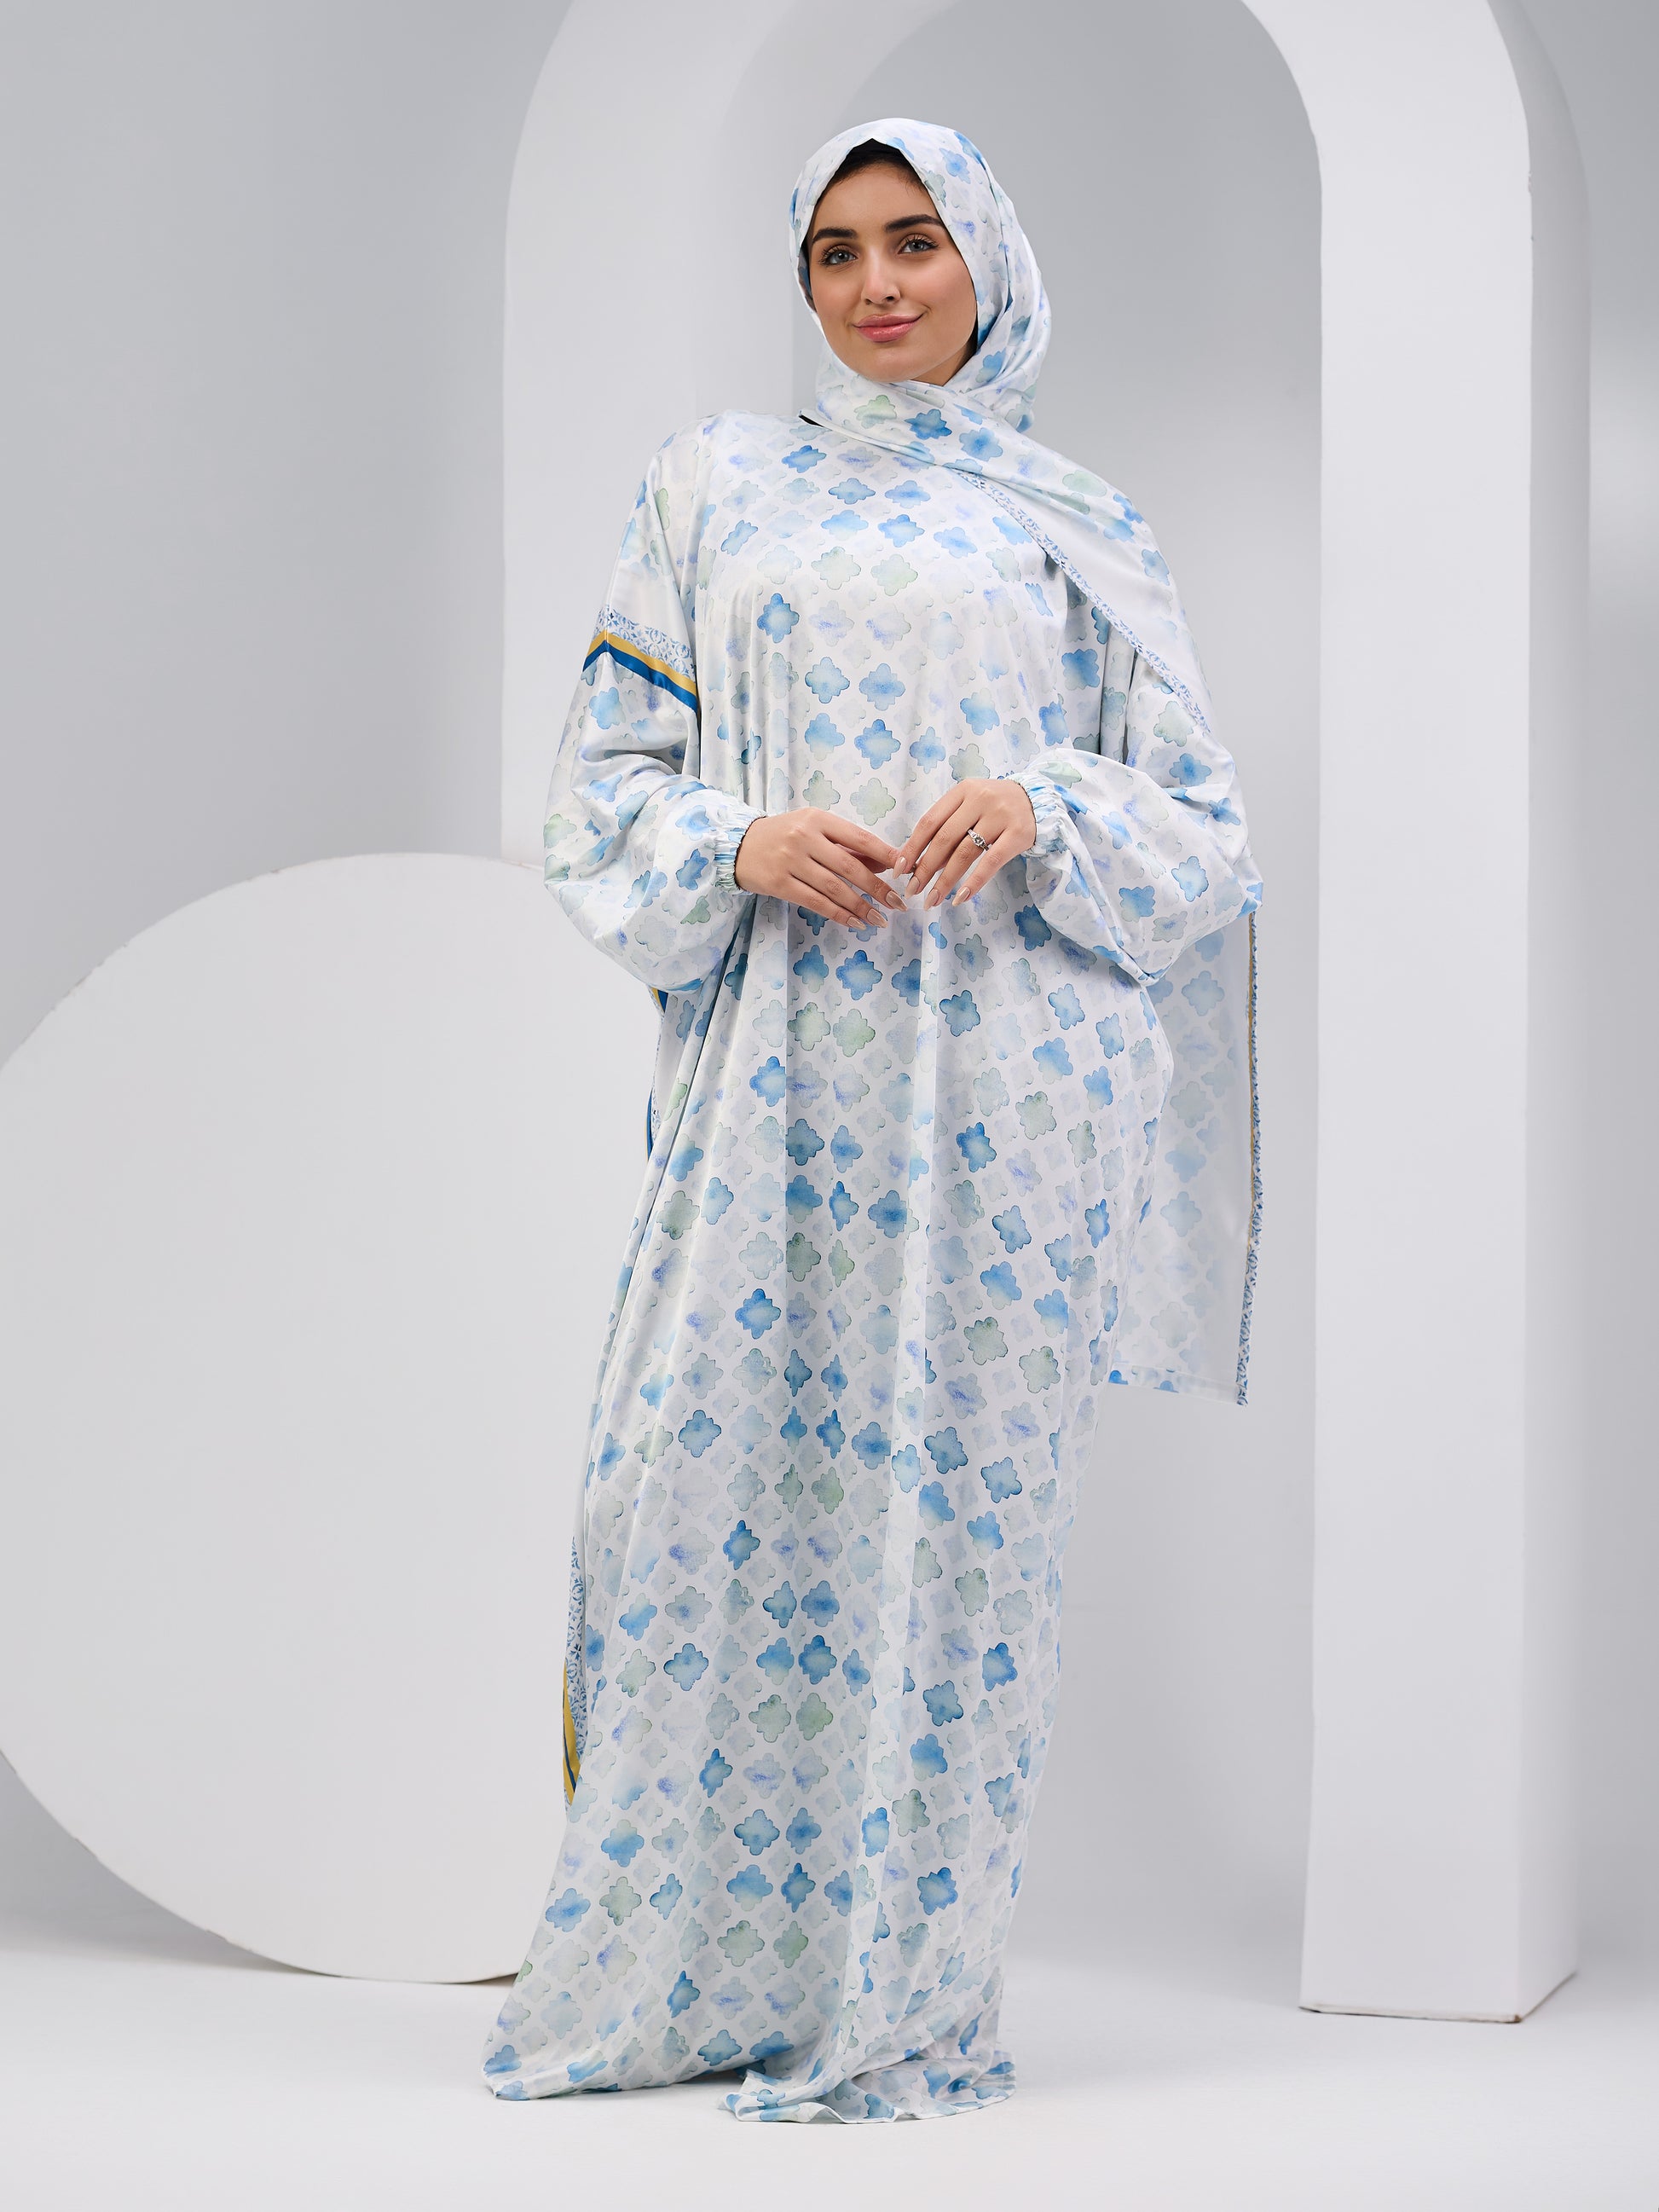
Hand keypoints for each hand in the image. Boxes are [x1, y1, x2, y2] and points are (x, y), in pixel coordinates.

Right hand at [733, 807, 904, 927]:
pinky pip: (816, 902)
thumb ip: (848, 845)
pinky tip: (855, 922)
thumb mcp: (815, 830)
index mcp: (818, 819)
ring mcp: (790, 861)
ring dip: (861, 907)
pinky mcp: (779, 884)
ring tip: (880, 920)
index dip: (886, 855)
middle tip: (897, 904)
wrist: (739, 845)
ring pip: (834, 888)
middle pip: (850, 867)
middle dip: (878, 888)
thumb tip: (888, 863)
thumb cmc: (785, 836)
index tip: (906, 871)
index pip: (860, 838)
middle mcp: (805, 838)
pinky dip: (839, 915)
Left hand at [892, 777, 1036, 907]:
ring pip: (965, 853)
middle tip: (912, 891)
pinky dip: (974, 882)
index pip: (929, 821)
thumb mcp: (968, 807)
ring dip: (945, 881)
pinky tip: (960, 898)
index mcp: (962, 791)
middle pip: (944, 839)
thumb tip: (917, 863)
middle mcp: (980, 799)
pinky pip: (991, 862)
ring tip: (932, 900)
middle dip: (924, 868)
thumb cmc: (993, 808)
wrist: (1036, 800)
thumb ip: (946, 828)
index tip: (898, 870)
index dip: (912, 847)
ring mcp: (1000, 816)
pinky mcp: (1018, 834)